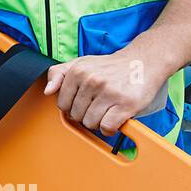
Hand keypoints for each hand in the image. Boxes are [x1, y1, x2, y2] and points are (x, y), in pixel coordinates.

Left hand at [43, 45, 170, 137]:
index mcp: (77, 72)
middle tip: (97, 106)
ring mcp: (109, 92)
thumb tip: (47, 91)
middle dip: (85, 115)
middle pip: (76, 116)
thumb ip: (58, 73)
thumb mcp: (80, 63)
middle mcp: (91, 81)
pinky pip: (107, 127)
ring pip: (90, 123)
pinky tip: (114, 119)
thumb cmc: (109, 66)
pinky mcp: (125, 104)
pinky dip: (109, 129)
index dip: (72, 107)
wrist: (143, 62)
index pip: (62, 105)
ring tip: (106, 111)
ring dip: (98, 122)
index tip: (83, 103)